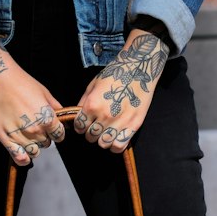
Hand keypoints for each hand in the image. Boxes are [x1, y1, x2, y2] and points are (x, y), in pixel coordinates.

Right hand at [0, 18, 63, 165]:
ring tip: (27, 135)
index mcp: (47, 118)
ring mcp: (20, 136)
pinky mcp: (6, 138)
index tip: (53, 129)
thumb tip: (63, 119)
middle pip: (46, 143)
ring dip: (33, 145)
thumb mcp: (44, 92)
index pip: (59, 136)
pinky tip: (23, 155)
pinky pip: (19, 156)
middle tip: (36, 127)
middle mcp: (35, 130)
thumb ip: (55, 107)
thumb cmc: (21, 83)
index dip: (57, 132)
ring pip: (34, 151)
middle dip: (44, 136)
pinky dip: (23, 158)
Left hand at [74, 29, 168, 153]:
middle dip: (90, 133)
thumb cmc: (115, 74)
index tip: (84, 123)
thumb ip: (84, 102)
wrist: (139, 69)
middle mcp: (105, 115)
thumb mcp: (93, 85)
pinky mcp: (133, 125)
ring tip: (105, 132)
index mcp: (92, 104)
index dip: (80, 126)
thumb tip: (77, 116)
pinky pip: (119, 145)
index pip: (79, 126)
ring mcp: (120, 122)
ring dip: (102, 140)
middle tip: (95, 126)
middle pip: (90, 136)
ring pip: (103, 144)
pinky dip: (115, 145)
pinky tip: (114, 138)